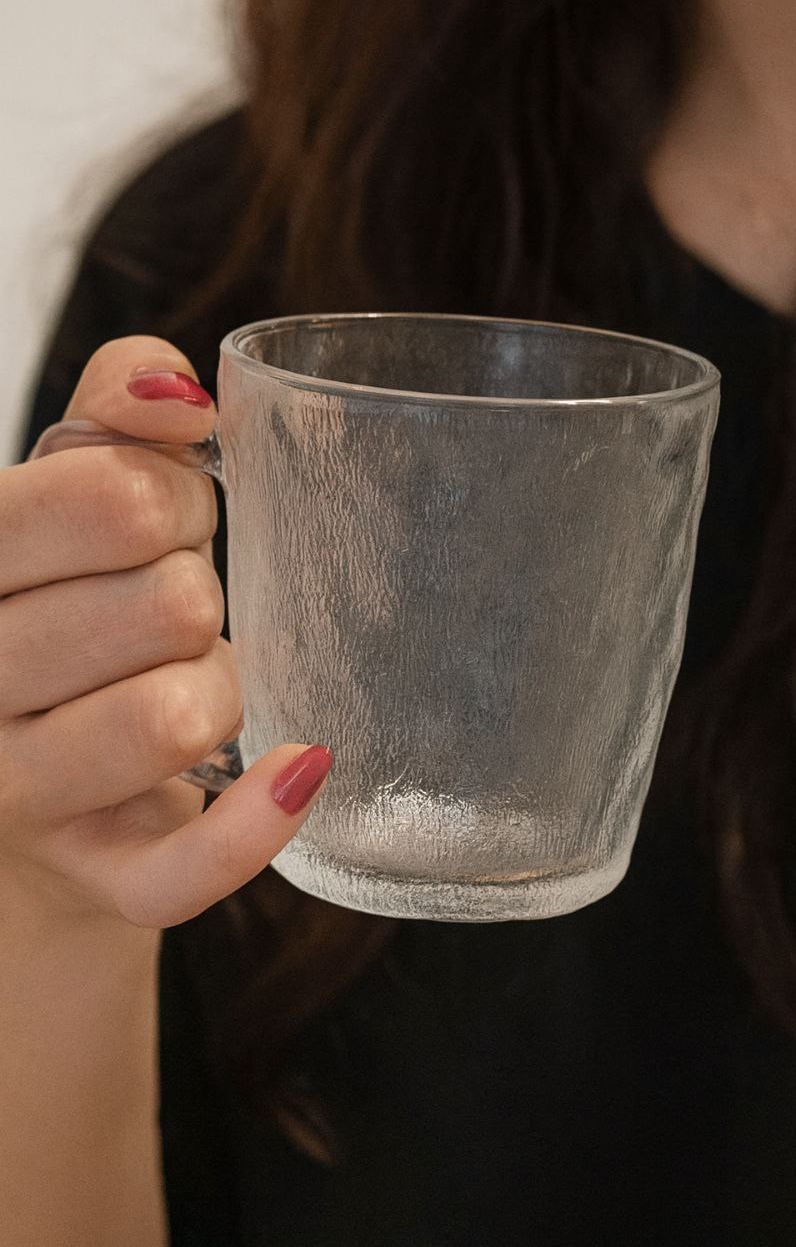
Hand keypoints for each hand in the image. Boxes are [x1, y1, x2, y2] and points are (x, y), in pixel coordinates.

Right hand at [0, 336, 330, 929]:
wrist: (36, 776)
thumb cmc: (64, 611)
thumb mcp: (62, 496)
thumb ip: (109, 413)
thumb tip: (177, 390)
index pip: (107, 498)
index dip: (174, 499)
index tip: (164, 522)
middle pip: (165, 605)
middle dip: (198, 593)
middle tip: (173, 611)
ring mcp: (19, 794)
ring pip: (180, 716)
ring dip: (222, 686)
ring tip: (192, 682)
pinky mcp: (95, 875)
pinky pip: (185, 869)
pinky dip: (256, 822)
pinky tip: (297, 767)